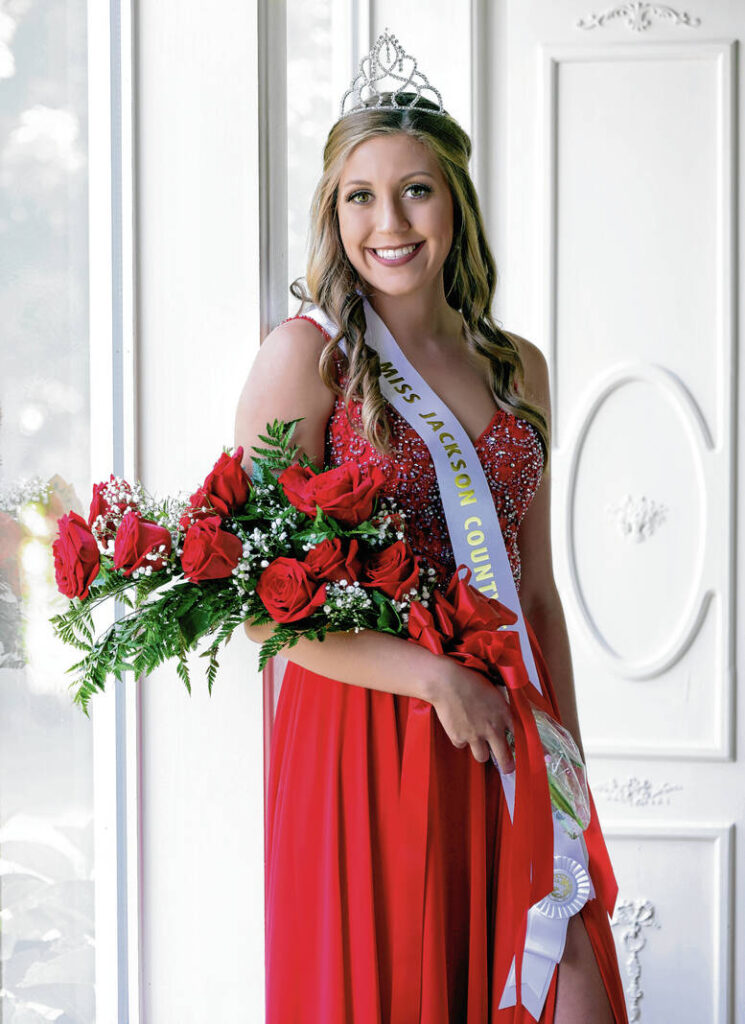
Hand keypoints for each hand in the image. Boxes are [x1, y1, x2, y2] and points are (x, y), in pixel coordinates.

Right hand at [427, 657, 515, 771]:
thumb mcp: (494, 691)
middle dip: (507, 766)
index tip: (527, 754)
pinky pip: (462, 745)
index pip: (520, 737)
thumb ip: (501, 708)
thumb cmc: (470, 681)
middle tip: (508, 768)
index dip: (524, 747)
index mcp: (504, 714)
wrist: (447, 683)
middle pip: (504, 757)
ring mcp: (475, 736)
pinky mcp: (458, 738)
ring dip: (482, 751)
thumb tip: (505, 719)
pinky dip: (461, 739)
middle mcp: (492, 729)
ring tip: (478, 743)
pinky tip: (458, 726)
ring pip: (482, 757)